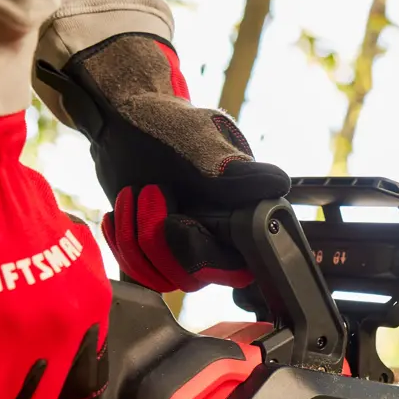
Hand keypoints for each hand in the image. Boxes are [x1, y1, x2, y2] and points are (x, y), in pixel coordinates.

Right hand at [0, 79, 108, 398]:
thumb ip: (69, 288)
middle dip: (3, 397)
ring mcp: (2, 343)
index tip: (24, 375)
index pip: (75, 380)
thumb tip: (58, 316)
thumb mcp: (64, 245)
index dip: (43, 380)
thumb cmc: (3, 193)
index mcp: (85, 311)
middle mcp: (53, 334)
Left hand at [42, 34, 288, 291]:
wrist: (123, 119)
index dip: (199, 251)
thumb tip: (278, 184)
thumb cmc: (164, 125)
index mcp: (243, 213)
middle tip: (147, 191)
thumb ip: (235, 174)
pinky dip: (122, 243)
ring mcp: (188, 244)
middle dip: (157, 239)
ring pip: (163, 278)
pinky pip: (142, 274)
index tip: (174, 217)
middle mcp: (220, 235)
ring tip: (133, 193)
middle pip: (193, 277)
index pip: (234, 266)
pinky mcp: (157, 250)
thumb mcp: (199, 147)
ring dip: (134, 237)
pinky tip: (119, 213)